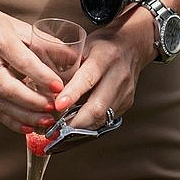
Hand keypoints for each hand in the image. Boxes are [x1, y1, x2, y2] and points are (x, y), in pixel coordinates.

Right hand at [0, 4, 65, 133]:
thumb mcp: (16, 25)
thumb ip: (44, 42)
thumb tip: (73, 56)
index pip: (22, 60)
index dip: (41, 75)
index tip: (58, 86)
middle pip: (8, 87)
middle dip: (33, 101)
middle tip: (54, 107)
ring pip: (0, 103)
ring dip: (25, 115)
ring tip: (46, 120)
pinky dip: (11, 121)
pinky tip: (27, 126)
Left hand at [55, 14, 154, 128]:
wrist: (132, 45)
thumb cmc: (102, 45)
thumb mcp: (84, 45)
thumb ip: (68, 63)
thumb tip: (46, 84)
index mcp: (105, 56)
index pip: (88, 78)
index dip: (72, 94)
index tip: (58, 106)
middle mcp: (119, 75)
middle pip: (98, 106)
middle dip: (76, 122)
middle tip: (56, 130)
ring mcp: (125, 91)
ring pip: (103, 117)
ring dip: (81, 128)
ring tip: (62, 134)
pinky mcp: (127, 103)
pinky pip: (107, 119)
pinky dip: (90, 126)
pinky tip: (76, 128)